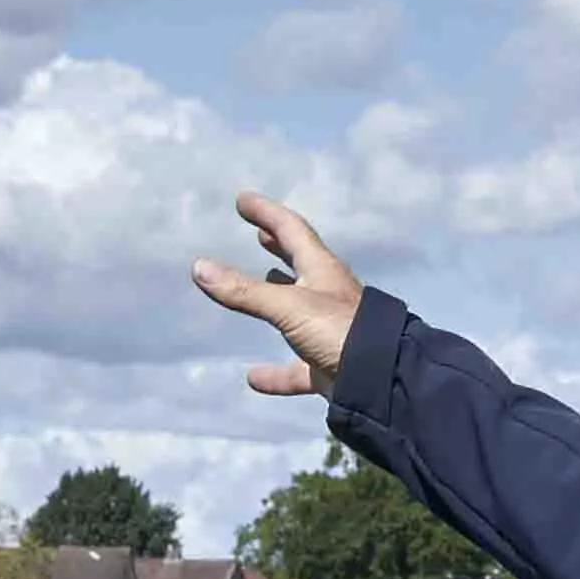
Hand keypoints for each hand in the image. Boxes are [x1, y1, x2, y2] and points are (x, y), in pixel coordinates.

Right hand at [190, 192, 368, 398]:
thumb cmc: (338, 331)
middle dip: (279, 245)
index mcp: (321, 270)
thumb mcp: (288, 306)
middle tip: (259, 233)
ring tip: (262, 283)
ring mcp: (328, 330)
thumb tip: (199, 267)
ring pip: (298, 309)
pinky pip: (295, 367)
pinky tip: (253, 377)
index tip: (243, 200)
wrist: (380, 378)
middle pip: (300, 262)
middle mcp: (327, 294)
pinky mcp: (327, 364)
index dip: (267, 213)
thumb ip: (244, 291)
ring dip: (278, 295)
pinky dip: (275, 371)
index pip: (291, 230)